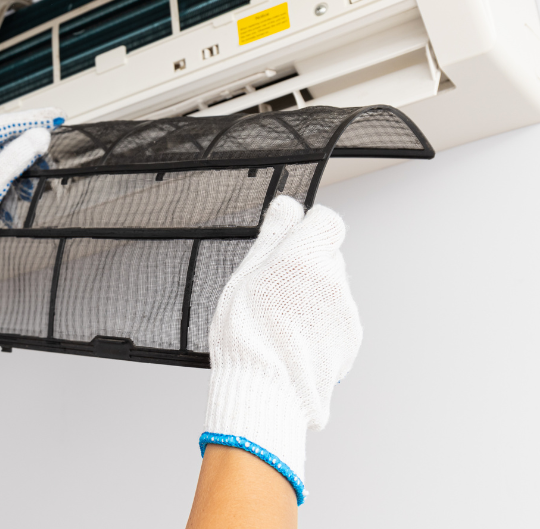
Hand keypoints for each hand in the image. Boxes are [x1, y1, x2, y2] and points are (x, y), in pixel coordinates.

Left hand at [0, 108, 62, 297]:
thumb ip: (18, 156)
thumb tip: (39, 134)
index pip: (8, 122)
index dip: (37, 119)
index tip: (58, 115)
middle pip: (9, 138)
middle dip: (31, 148)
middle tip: (51, 153)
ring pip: (8, 156)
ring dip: (23, 168)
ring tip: (33, 180)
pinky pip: (2, 172)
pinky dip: (15, 180)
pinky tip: (20, 192)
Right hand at [200, 195, 361, 504]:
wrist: (267, 391)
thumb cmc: (248, 335)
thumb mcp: (246, 275)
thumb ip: (273, 236)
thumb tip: (287, 205)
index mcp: (306, 257)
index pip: (326, 221)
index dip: (307, 229)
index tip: (288, 244)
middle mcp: (334, 279)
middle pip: (326, 256)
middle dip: (305, 267)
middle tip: (273, 291)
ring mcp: (345, 311)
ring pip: (330, 289)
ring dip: (311, 298)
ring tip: (279, 324)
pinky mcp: (350, 339)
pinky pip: (335, 319)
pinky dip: (318, 325)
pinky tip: (292, 341)